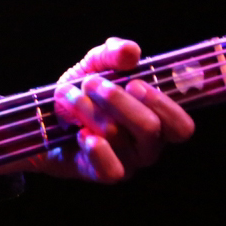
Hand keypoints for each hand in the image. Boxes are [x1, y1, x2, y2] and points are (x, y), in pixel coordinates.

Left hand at [37, 37, 194, 182]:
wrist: (42, 119)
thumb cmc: (81, 92)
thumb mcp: (95, 66)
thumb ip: (113, 54)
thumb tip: (130, 51)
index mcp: (156, 120)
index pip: (182, 127)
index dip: (163, 104)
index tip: (134, 83)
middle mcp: (146, 146)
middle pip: (150, 128)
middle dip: (116, 99)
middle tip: (91, 83)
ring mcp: (125, 162)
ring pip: (117, 136)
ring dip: (87, 109)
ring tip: (67, 96)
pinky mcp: (99, 173)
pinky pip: (110, 170)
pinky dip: (96, 149)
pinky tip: (81, 133)